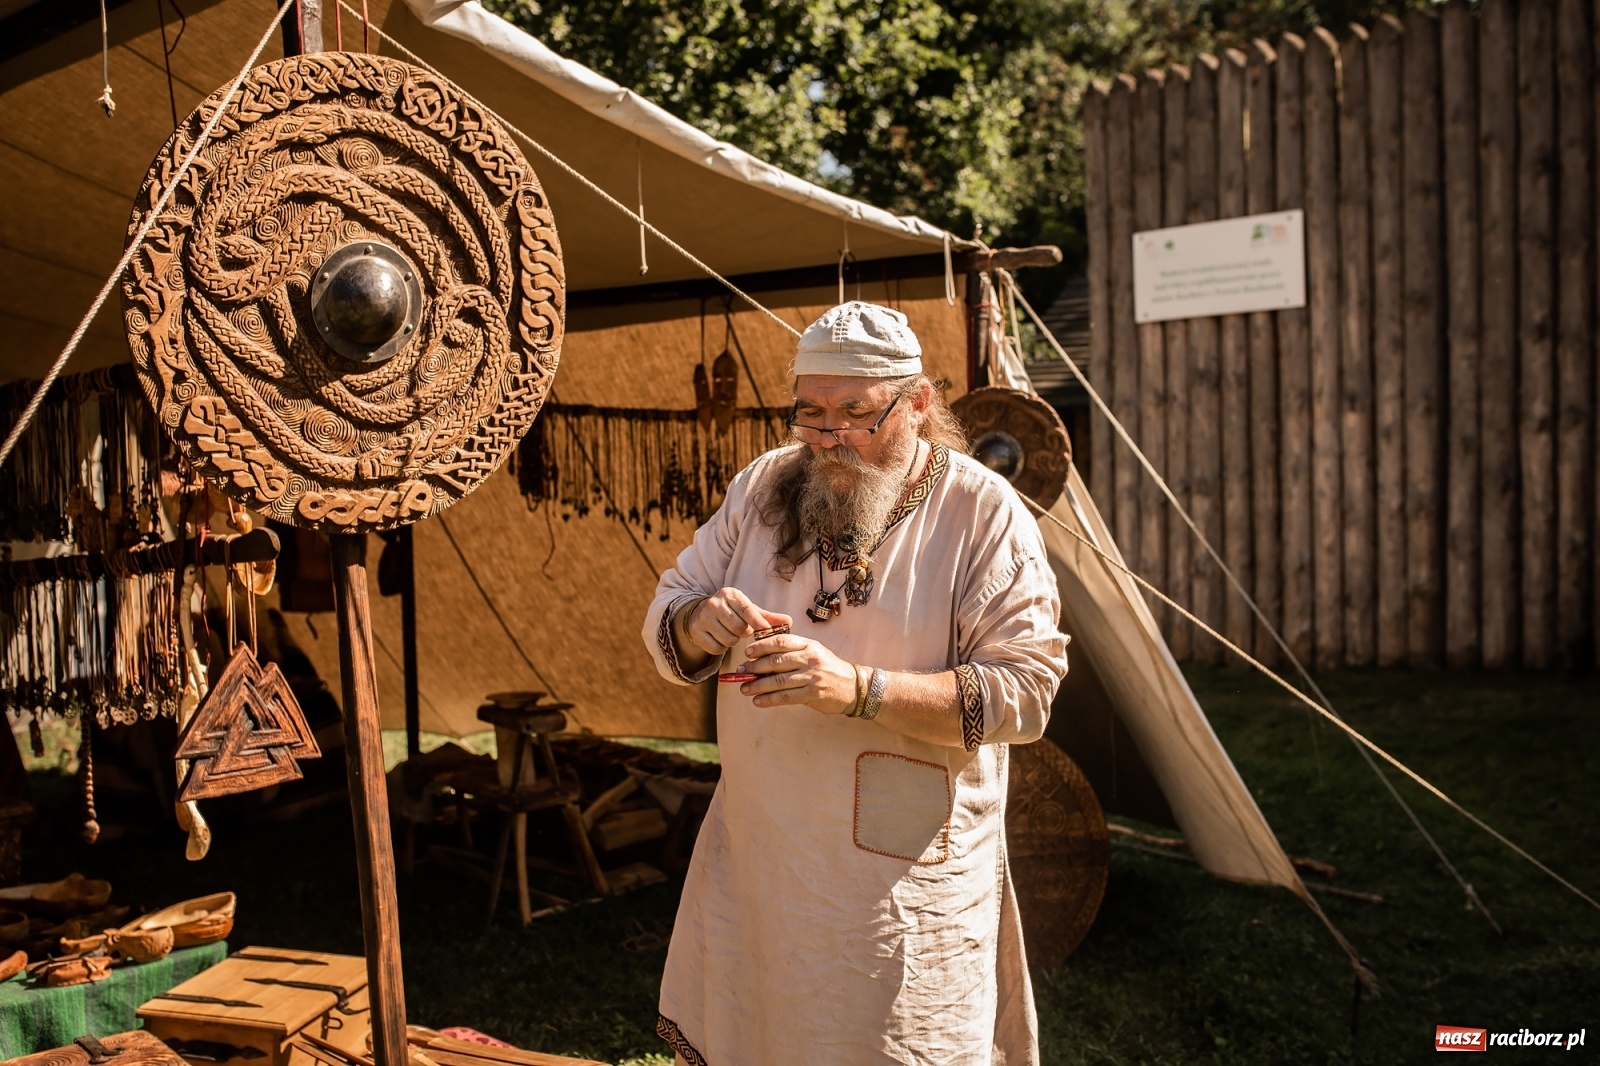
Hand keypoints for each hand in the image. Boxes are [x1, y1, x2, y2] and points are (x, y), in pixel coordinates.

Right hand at [680, 588, 789, 656]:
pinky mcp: (696, 633)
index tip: (766, 631)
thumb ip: (767, 617)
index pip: (747, 610)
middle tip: (741, 630)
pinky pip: (717, 649)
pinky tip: (720, 639)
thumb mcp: (748, 609)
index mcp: (729, 594)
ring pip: (729, 640)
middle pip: (739, 628)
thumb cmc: (731, 611)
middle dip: (744, 633)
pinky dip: (721, 648)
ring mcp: (703, 618)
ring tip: (730, 633)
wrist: (700, 613)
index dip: (758, 623)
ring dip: (733, 641)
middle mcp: (714, 604)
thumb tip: (789, 622)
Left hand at [738, 633, 856, 714]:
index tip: (748, 653)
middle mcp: (810, 658)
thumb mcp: (815, 652)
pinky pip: (786, 697)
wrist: (854, 686)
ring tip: (745, 689)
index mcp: (809, 645)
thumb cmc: (829, 668)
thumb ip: (793, 652)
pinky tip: (758, 701)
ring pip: (778, 680)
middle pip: (776, 661)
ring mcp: (812, 676)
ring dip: (758, 685)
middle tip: (741, 672)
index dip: (761, 646)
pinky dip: (769, 699)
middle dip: (755, 667)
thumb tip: (762, 658)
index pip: (781, 641)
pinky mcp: (813, 693)